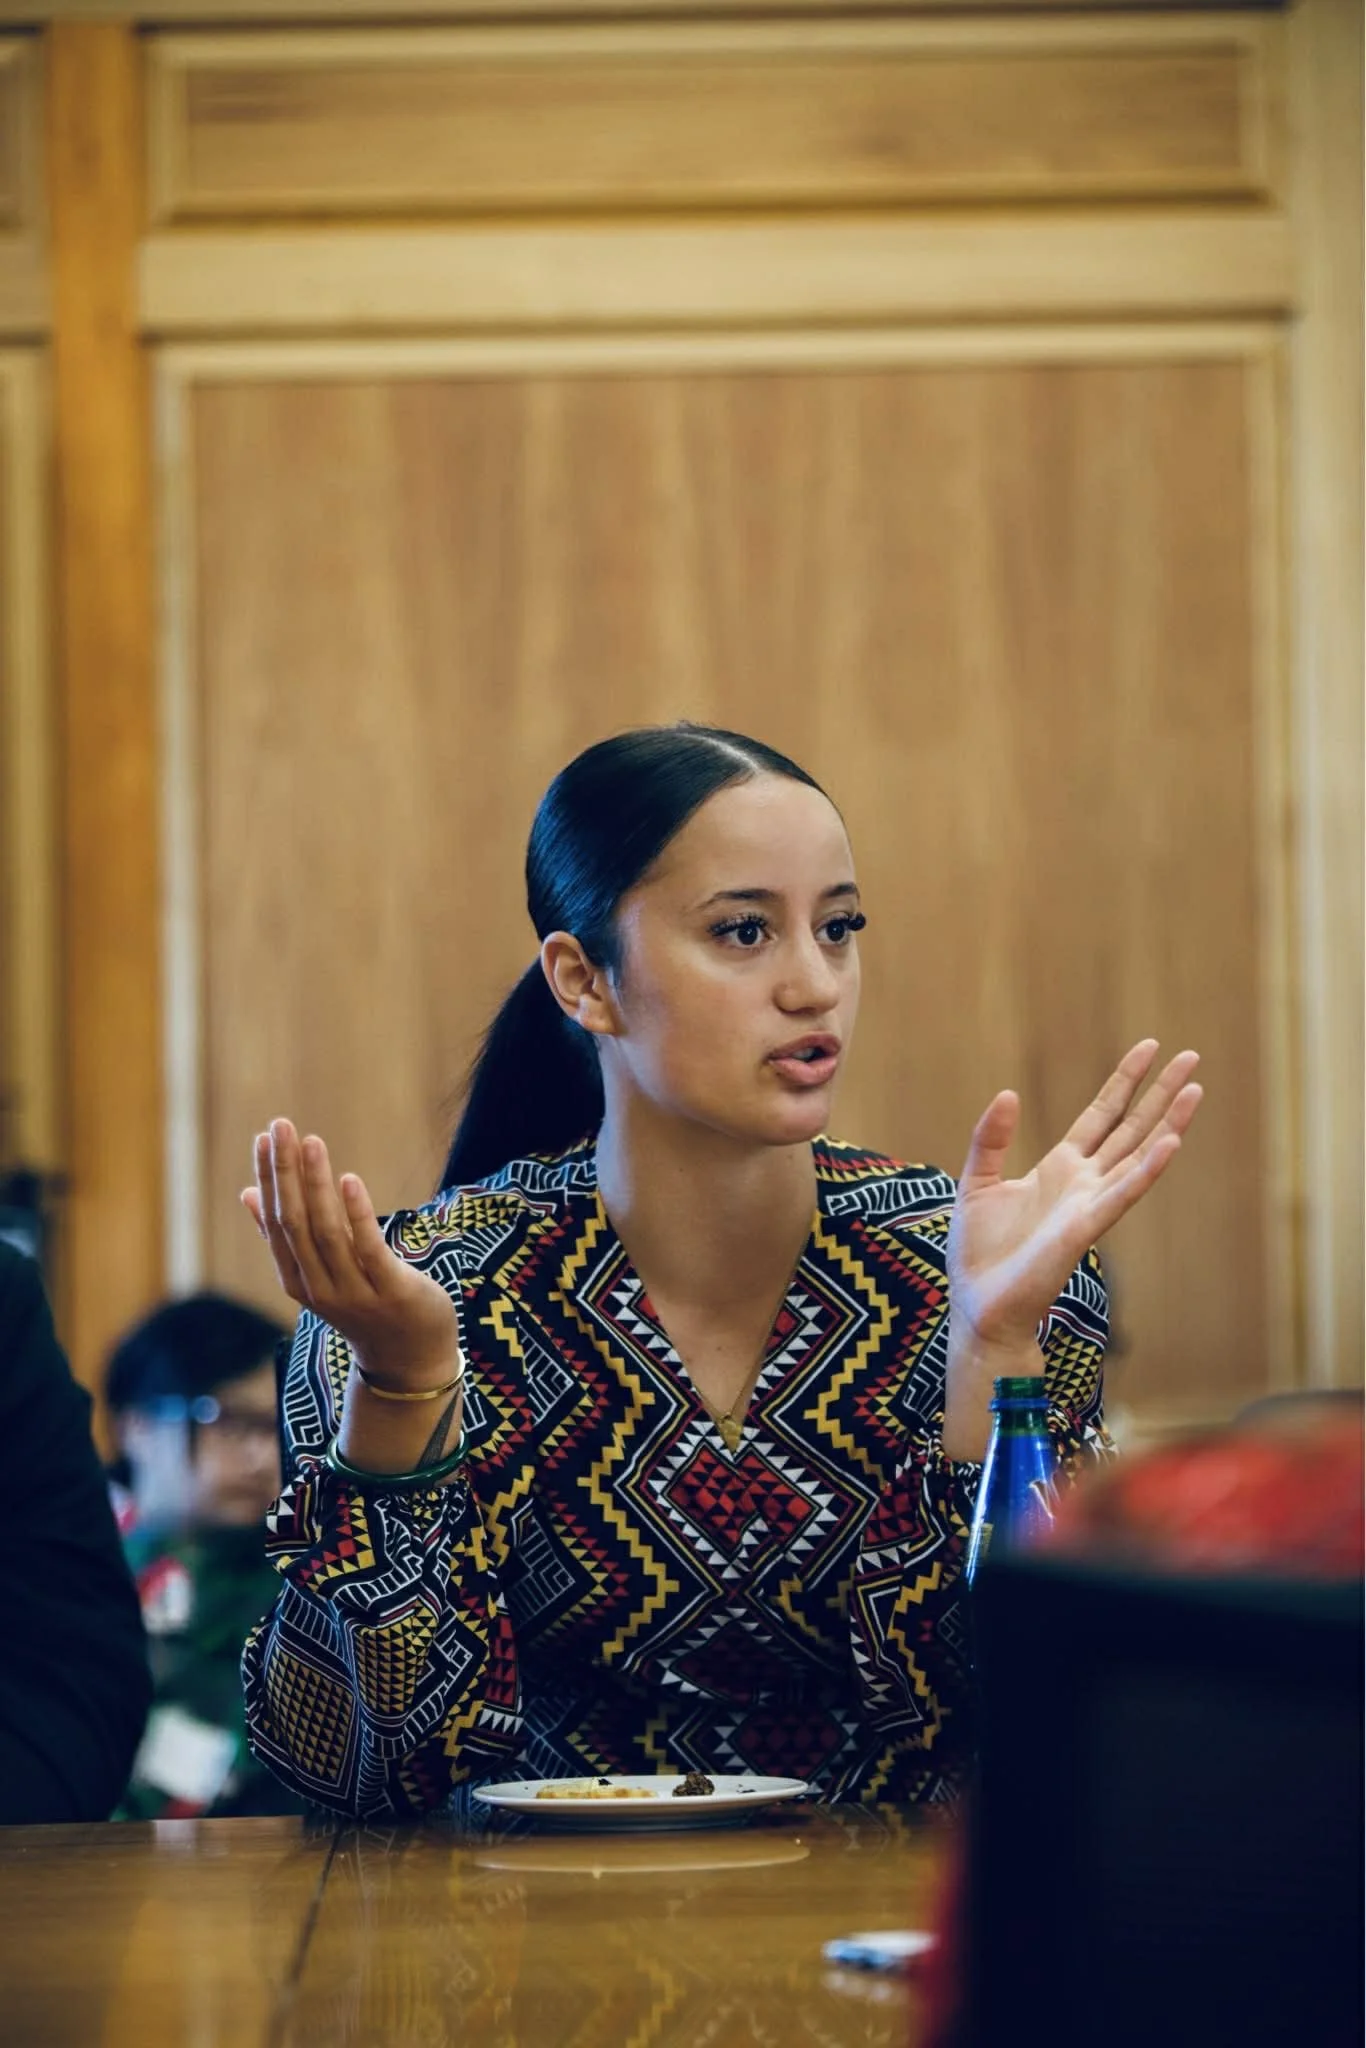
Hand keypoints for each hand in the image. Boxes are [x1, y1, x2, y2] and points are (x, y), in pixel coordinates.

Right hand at [242, 1119, 457, 1389]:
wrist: (409, 1362)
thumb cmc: (364, 1306)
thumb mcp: (318, 1274)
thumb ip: (284, 1237)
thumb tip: (247, 1193)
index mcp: (297, 1280)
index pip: (276, 1222)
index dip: (270, 1179)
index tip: (265, 1138)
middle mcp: (319, 1287)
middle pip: (295, 1222)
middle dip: (286, 1172)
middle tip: (280, 1126)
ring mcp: (353, 1291)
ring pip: (326, 1232)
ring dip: (316, 1184)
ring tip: (312, 1142)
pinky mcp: (390, 1291)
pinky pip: (368, 1249)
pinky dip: (357, 1214)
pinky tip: (349, 1180)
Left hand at [947, 1040, 1201, 1363]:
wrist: (979, 1306)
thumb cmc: (979, 1253)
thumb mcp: (977, 1182)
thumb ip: (992, 1139)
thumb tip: (1008, 1093)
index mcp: (1060, 1168)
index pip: (1101, 1115)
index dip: (1124, 1081)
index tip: (1149, 1047)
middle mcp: (1084, 1183)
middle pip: (1131, 1128)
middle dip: (1161, 1093)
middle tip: (1192, 1057)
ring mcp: (1089, 1205)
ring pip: (1138, 1156)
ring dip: (1169, 1124)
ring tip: (1195, 1091)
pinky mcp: (1084, 1230)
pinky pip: (1122, 1195)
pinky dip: (1147, 1170)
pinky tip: (1170, 1144)